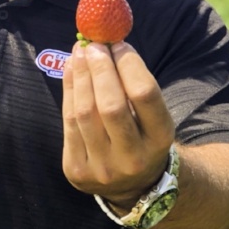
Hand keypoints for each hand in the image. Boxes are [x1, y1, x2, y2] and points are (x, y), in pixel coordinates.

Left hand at [62, 41, 174, 211]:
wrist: (132, 186)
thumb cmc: (141, 135)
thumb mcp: (151, 115)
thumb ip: (132, 84)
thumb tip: (105, 42)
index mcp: (160, 140)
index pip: (144, 95)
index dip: (128, 64)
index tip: (117, 42)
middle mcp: (133, 158)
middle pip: (111, 105)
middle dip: (100, 69)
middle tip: (93, 44)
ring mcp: (103, 168)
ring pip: (84, 113)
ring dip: (80, 75)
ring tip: (79, 52)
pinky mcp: (76, 170)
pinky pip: (67, 123)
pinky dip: (68, 91)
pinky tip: (70, 70)